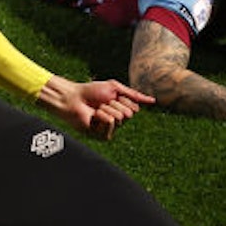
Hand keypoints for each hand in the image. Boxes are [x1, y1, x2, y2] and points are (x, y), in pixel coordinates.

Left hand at [37, 75, 152, 140]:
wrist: (72, 98)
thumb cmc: (90, 91)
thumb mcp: (115, 88)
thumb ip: (134, 95)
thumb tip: (153, 101)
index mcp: (122, 110)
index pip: (134, 107)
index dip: (123, 99)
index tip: (111, 96)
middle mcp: (118, 121)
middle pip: (128, 113)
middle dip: (115, 104)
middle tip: (101, 102)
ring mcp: (110, 130)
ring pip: (120, 118)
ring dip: (106, 109)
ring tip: (96, 109)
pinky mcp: (102, 136)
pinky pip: (110, 123)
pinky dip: (101, 116)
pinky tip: (93, 117)